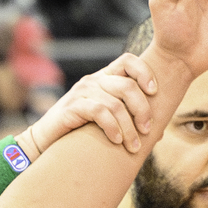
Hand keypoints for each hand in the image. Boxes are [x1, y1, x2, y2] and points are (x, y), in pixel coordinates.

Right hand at [26, 51, 158, 155]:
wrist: (47, 141)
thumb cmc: (82, 132)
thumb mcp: (109, 122)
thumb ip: (131, 121)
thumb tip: (160, 132)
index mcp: (105, 78)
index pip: (128, 61)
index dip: (145, 72)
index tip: (155, 93)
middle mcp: (94, 81)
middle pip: (128, 85)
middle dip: (143, 110)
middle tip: (147, 130)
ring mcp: (83, 92)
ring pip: (116, 104)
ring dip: (129, 128)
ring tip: (134, 147)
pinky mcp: (73, 107)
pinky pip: (100, 113)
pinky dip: (113, 128)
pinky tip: (116, 141)